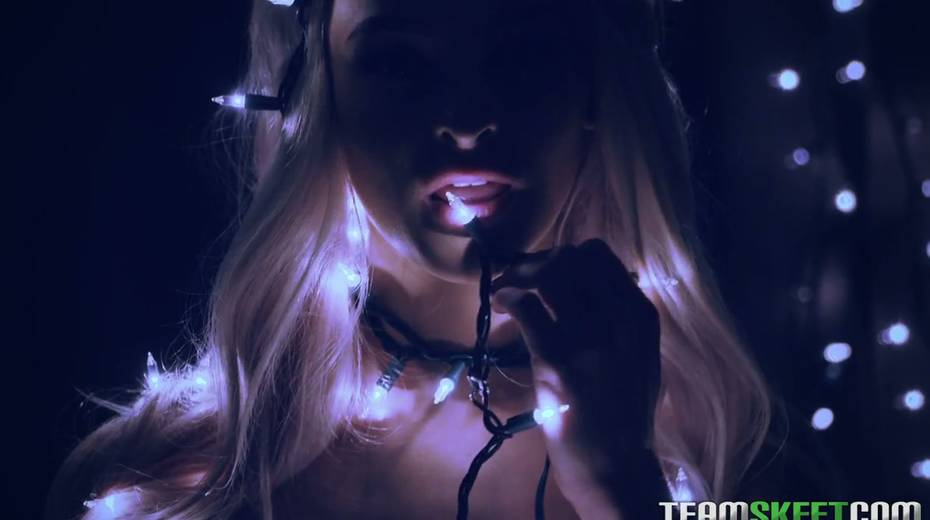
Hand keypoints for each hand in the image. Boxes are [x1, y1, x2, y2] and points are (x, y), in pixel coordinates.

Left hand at [491, 239, 664, 516]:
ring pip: (547, 274)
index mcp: (640, 315)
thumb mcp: (640, 358)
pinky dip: (506, 296)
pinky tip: (500, 306)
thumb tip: (595, 285)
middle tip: (518, 280)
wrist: (616, 466)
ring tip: (504, 291)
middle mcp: (619, 318)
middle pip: (570, 258)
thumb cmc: (624, 416)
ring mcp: (588, 338)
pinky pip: (526, 305)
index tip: (545, 272)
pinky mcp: (557, 359)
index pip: (599, 255)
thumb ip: (622, 320)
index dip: (564, 255)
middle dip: (537, 261)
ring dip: (517, 275)